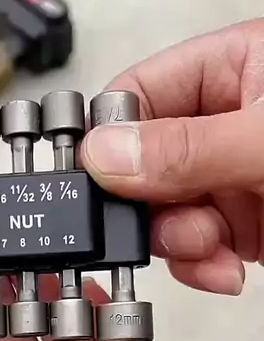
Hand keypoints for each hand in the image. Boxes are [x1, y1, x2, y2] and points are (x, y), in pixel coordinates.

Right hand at [81, 18, 263, 294]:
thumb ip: (188, 147)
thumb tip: (102, 154)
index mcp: (230, 69)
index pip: (137, 95)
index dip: (109, 141)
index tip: (97, 183)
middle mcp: (222, 123)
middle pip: (140, 165)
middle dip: (147, 207)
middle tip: (160, 224)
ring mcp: (229, 176)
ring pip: (163, 214)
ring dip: (178, 243)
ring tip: (211, 249)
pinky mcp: (243, 224)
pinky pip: (195, 246)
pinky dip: (203, 266)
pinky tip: (227, 271)